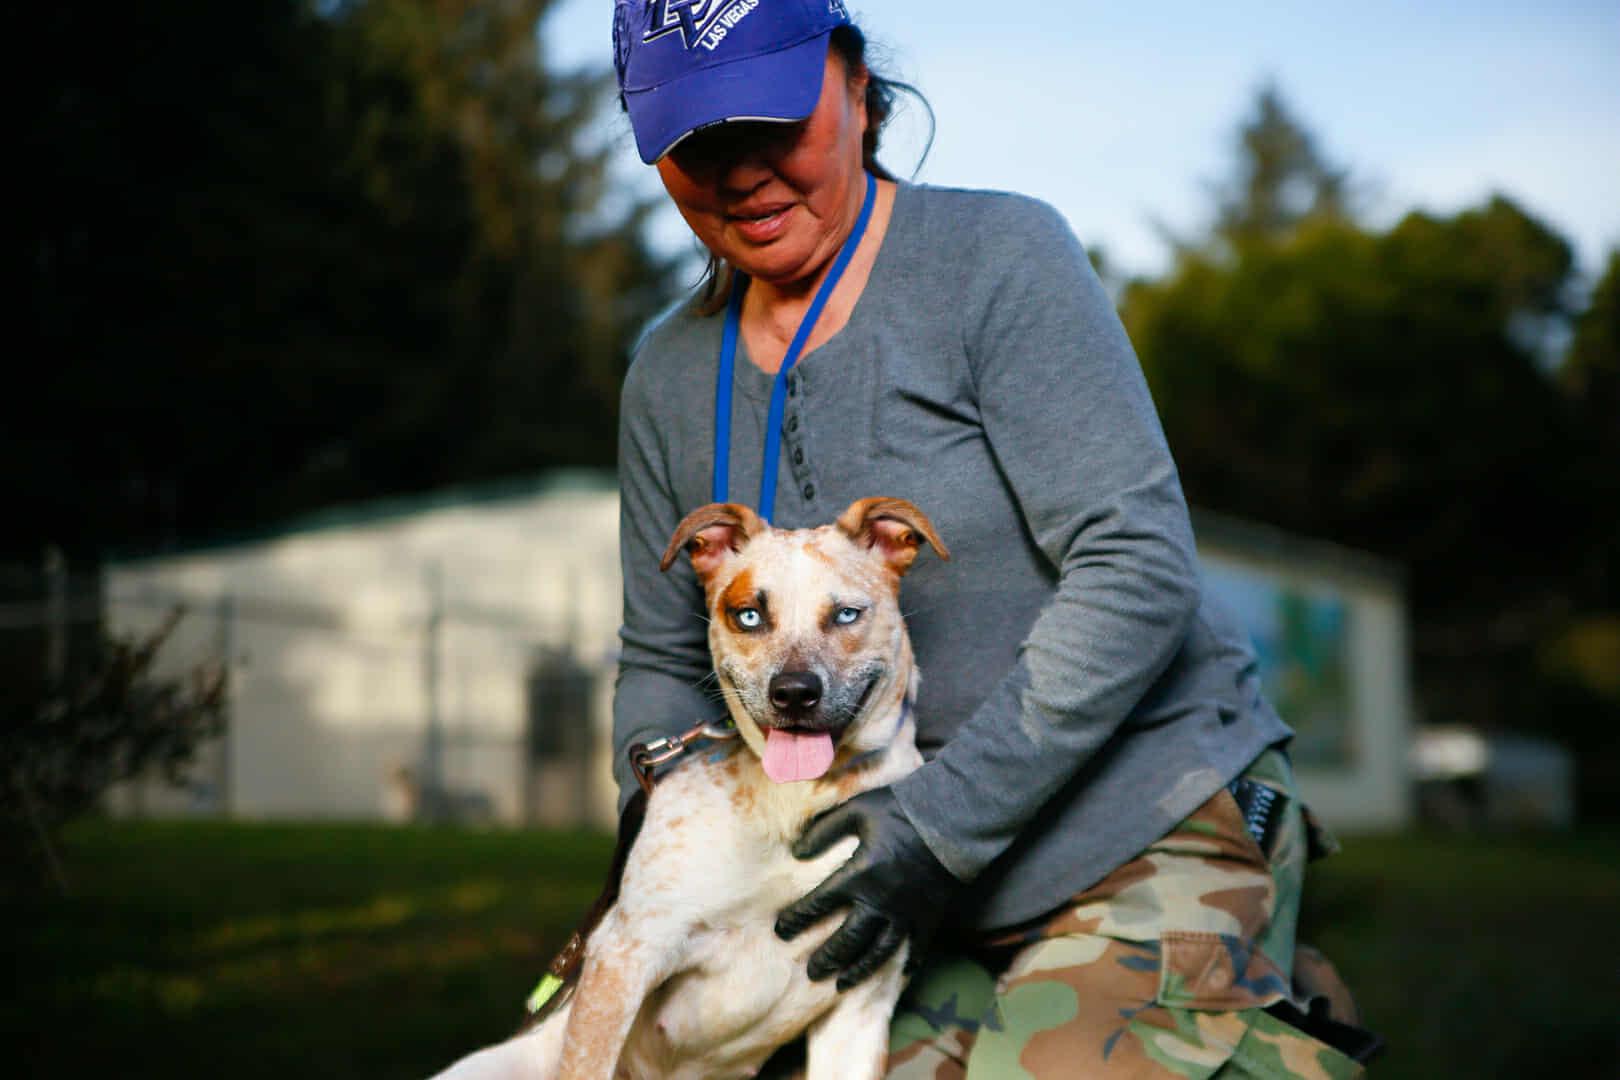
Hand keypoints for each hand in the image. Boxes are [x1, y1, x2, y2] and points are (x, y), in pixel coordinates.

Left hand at [774, 786, 958, 990]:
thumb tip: (797, 852)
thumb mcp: (856, 810)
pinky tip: (900, 974)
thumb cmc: (900, 811)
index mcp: (858, 875)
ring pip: (878, 952)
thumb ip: (824, 830)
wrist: (952, 818)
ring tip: (842, 983)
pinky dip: (908, 962)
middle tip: (811, 972)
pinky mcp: (928, 916)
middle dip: (826, 958)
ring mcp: (905, 913)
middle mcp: (879, 901)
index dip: (797, 919)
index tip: (781, 931)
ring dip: (858, 969)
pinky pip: (917, 947)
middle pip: (847, 940)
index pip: (818, 904)